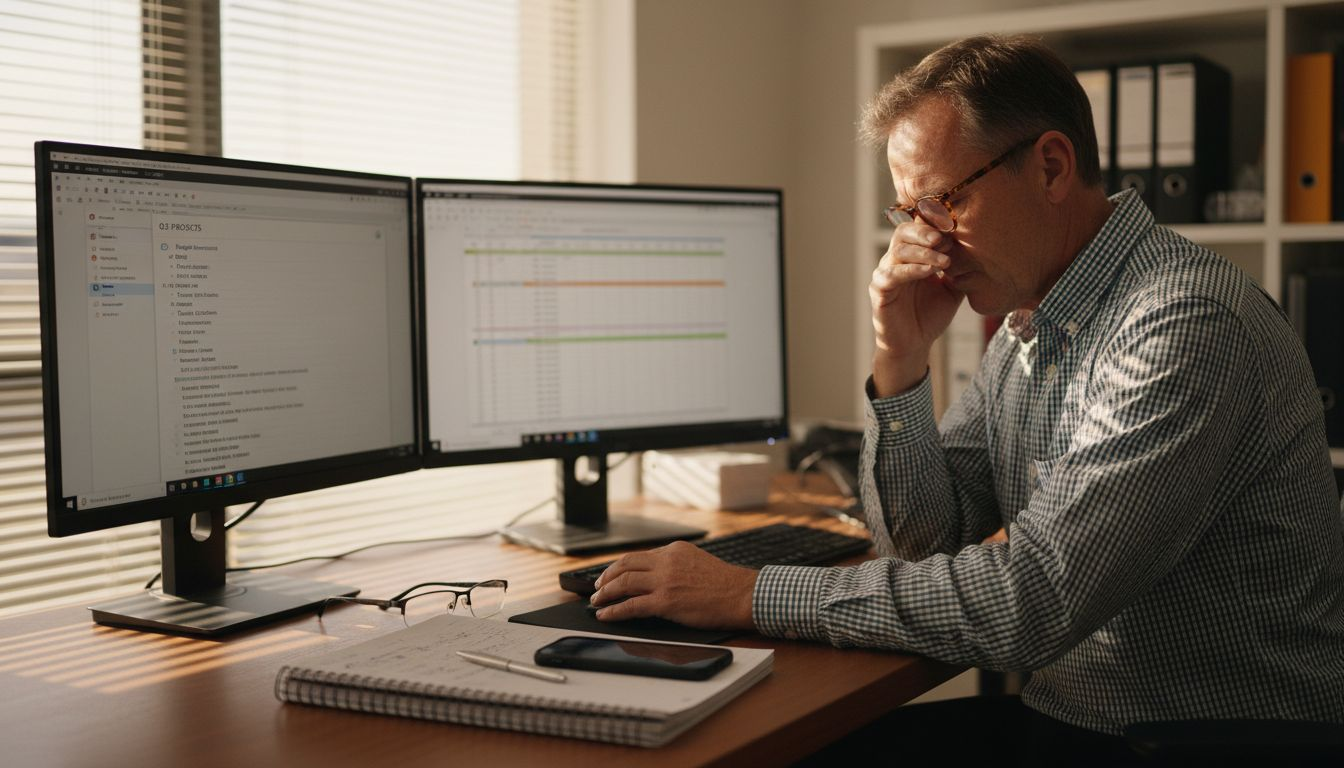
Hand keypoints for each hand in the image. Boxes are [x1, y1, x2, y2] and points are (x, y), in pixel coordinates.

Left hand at [589, 541, 757, 629]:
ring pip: (624, 583)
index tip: (612, 574)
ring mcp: (665, 581)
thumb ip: (677, 564)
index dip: (621, 567)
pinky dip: (614, 610)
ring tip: (596, 602)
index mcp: (675, 550)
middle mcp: (667, 561)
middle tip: (597, 587)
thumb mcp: (698, 561)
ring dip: (605, 593)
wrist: (742, 594)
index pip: (639, 556)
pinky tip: (606, 615)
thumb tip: (659, 575)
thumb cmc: (726, 584)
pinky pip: (631, 605)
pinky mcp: (665, 601)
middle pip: (625, 565)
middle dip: (607, 577)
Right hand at [870, 220, 963, 395]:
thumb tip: (973, 248)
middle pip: (903, 232)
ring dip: (924, 253)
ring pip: (898, 251)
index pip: (916, 228)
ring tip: (945, 262)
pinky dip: (912, 270)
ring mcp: (884, 274)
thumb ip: (958, 268)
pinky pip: (892, 274)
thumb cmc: (930, 316)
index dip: (934, 226)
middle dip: (925, 232)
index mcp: (911, 256)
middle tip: (944, 239)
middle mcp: (894, 261)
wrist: (914, 345)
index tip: (955, 231)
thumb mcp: (952, 288)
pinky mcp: (879, 291)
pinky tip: (930, 272)